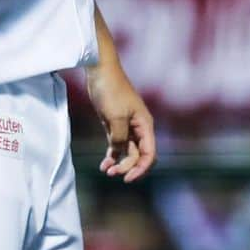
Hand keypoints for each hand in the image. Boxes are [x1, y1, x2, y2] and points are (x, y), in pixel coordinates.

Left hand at [86, 63, 155, 182]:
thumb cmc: (111, 90)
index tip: (127, 178)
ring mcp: (126, 126)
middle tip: (111, 173)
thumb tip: (119, 152)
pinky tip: (104, 165)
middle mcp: (138, 127)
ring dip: (118, 163)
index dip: (141, 168)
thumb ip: (119, 138)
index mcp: (145, 125)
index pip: (149, 154)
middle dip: (126, 166)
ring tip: (106, 171)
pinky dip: (111, 156)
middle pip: (138, 155)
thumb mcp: (115, 117)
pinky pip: (116, 145)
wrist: (100, 71)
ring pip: (127, 152)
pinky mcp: (114, 124)